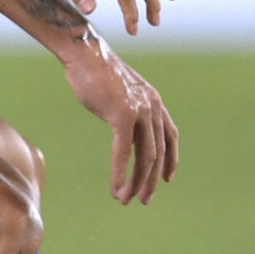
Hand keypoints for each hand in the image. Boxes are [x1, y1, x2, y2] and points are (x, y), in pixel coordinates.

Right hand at [58, 33, 178, 203]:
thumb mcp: (119, 92)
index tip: (166, 179)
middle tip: (144, 200)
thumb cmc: (95, 72)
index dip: (170, 159)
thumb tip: (123, 125)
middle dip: (150, 180)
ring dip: (136, 182)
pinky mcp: (123, 114)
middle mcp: (152, 106)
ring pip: (145, 156)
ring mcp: (140, 110)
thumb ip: (127, 109)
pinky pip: (124, 152)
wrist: (84, 54)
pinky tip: (116, 189)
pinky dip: (121, 174)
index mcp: (153, 101)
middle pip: (158, 152)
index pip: (170, 135)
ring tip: (127, 199)